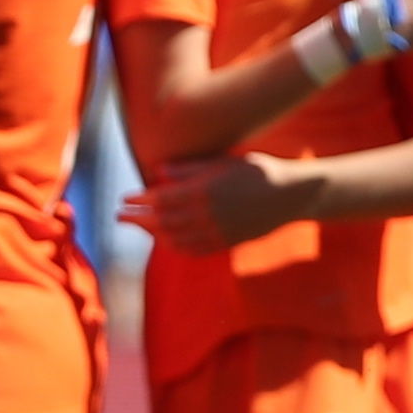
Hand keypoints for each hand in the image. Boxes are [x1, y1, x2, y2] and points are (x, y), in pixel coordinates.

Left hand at [123, 153, 309, 252]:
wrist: (292, 195)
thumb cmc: (257, 170)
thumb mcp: (222, 162)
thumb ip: (189, 169)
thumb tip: (158, 171)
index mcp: (205, 191)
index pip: (161, 199)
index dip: (140, 201)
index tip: (124, 199)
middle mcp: (209, 214)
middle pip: (163, 221)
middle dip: (138, 219)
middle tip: (120, 216)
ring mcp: (219, 231)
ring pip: (176, 239)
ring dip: (153, 234)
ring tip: (140, 226)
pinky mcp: (228, 242)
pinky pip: (195, 250)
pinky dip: (176, 247)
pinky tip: (166, 241)